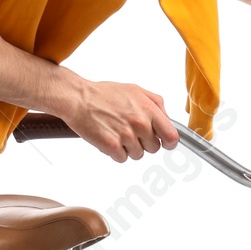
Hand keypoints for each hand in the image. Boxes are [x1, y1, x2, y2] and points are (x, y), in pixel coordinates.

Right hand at [58, 80, 179, 161]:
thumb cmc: (104, 94)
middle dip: (144, 142)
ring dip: (128, 148)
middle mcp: (140, 123)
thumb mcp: (135, 90)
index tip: (165, 143)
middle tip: (130, 131)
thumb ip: (155, 104)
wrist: (79, 98)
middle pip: (154, 148)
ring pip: (138, 155)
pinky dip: (115, 152)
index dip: (169, 142)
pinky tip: (109, 139)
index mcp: (148, 110)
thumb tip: (166, 120)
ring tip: (117, 133)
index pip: (171, 136)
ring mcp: (126, 136)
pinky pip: (122, 158)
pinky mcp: (111, 146)